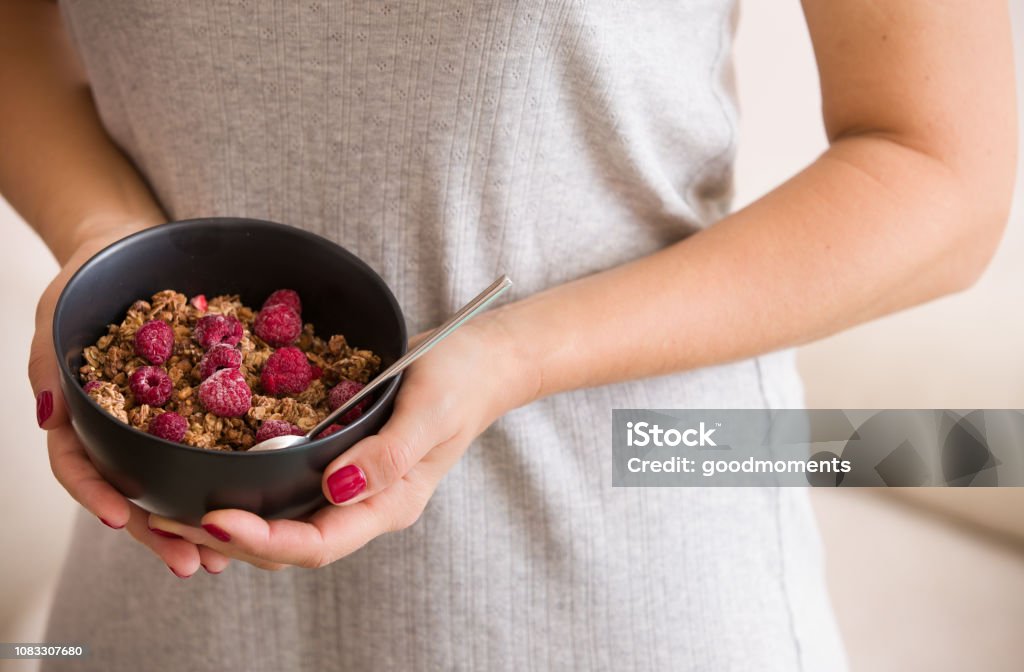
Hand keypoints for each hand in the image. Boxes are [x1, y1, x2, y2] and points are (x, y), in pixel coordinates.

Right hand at [28, 217, 231, 577]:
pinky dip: (229, 479)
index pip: (79, 464)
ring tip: (224, 556)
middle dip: (159, 530)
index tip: (120, 517)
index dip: (97, 493)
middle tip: (189, 562)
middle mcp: (123, 427)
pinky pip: (216, 447)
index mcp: (84, 414)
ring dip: (198, 521)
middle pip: (134, 491)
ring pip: (176, 482)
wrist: (134, 252)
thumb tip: (50, 413)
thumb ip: (50, 361)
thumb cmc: (90, 280)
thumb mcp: (60, 310)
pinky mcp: (202, 408)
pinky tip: (255, 507)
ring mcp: (162, 422)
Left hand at [148, 316, 538, 569]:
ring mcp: (350, 485)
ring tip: (172, 507)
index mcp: (389, 503)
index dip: (263, 539)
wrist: (480, 359)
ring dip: (228, 522)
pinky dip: (245, 488)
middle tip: (167, 520)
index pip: (317, 543)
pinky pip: (286, 487)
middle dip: (227, 539)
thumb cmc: (462, 378)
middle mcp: (363, 504)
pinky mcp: (338, 459)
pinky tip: (208, 472)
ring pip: (282, 522)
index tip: (213, 518)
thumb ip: (390, 454)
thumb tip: (338, 489)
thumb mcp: (432, 409)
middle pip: (288, 544)